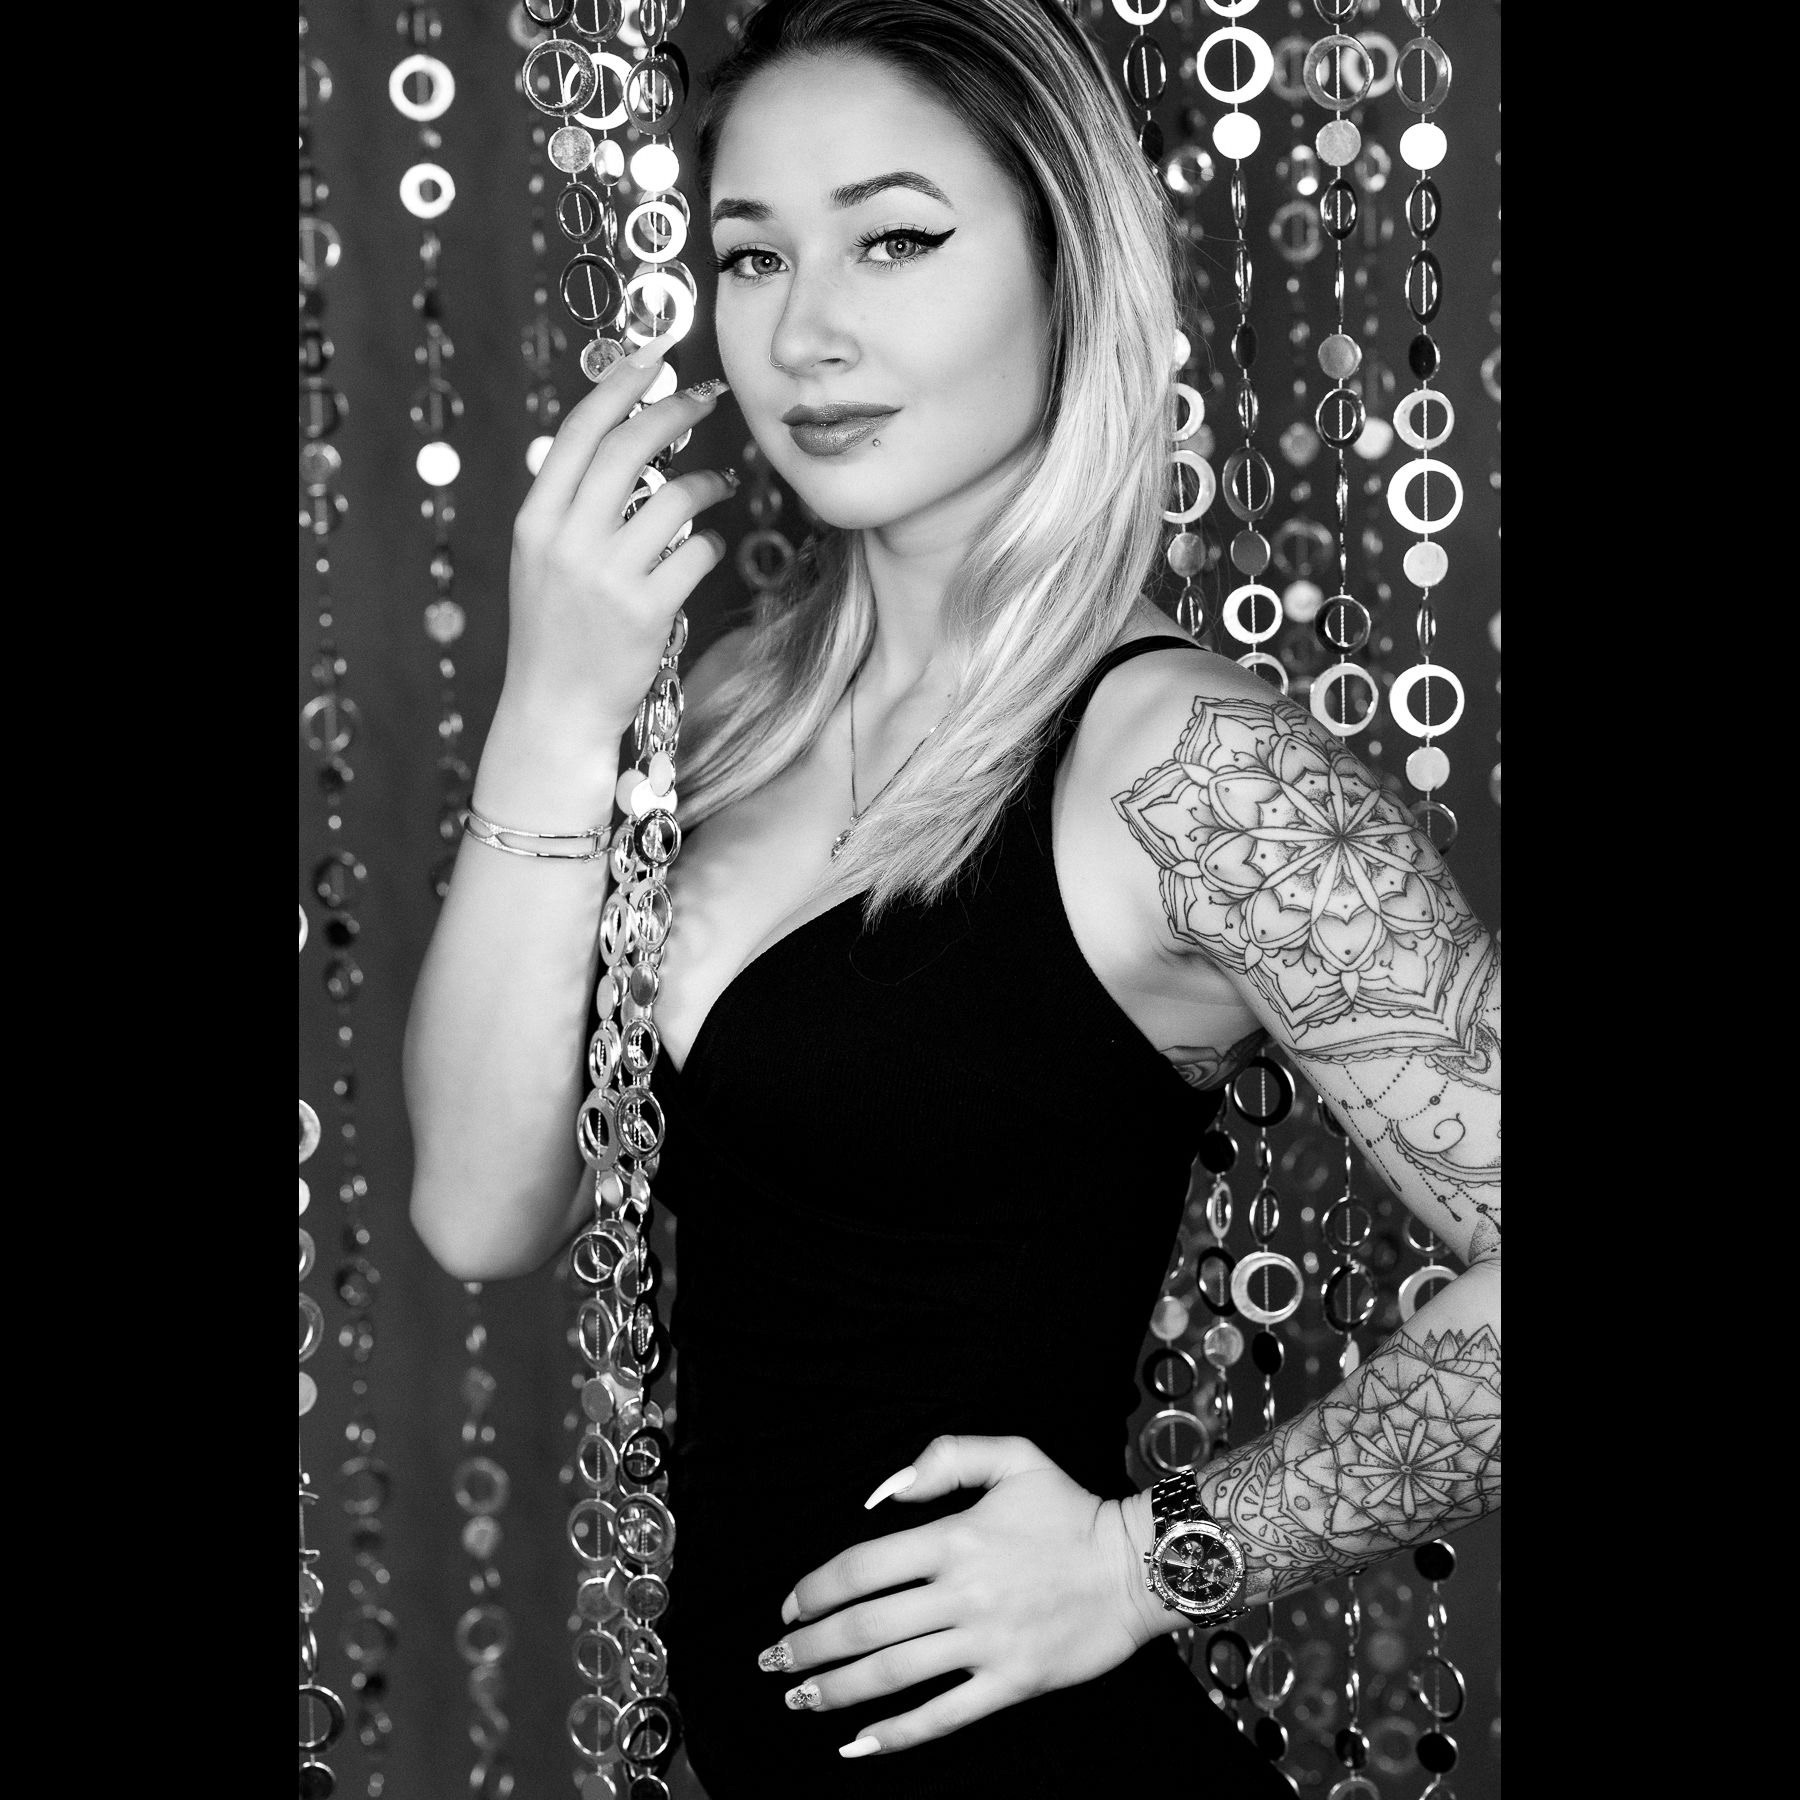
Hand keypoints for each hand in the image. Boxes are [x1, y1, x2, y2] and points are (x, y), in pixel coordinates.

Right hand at [501, 338, 737, 744]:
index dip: (621, 386)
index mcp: (535, 520)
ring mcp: (607, 577)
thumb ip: (571, 505)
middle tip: (708, 399)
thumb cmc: (556, 630)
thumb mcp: (542, 560)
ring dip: (708, 483)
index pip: (580, 432)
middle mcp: (566, 541)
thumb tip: (620, 442)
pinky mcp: (646, 612)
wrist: (554, 708)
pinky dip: (710, 544)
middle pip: (629, 450)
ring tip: (720, 485)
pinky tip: (707, 549)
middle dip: (676, 413)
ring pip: (674, 499)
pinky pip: (697, 553)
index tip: (655, 358)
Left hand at [761, 1435, 1170, 1758]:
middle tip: (772, 1660)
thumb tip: (883, 1494)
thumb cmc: (1070, 1510)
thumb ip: (945, 1458)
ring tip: (799, 1698)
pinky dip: (895, 1735)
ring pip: (894, 1674)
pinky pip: (943, 1716)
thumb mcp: (1013, 1456)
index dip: (816, 1589)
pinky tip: (856, 1746)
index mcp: (954, 1537)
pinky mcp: (1011, 1683)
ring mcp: (986, 1643)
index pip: (862, 1566)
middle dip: (809, 1647)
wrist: (1137, 1566)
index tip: (790, 1607)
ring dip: (836, 1690)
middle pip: (866, 1626)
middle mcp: (962, 1593)